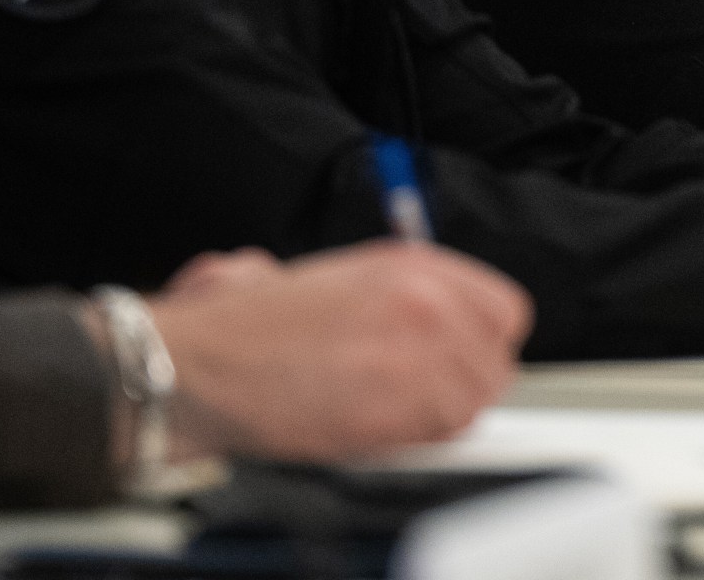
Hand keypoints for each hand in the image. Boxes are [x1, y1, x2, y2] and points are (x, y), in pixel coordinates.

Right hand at [145, 241, 532, 463]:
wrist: (201, 362)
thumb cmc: (246, 325)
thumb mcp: (331, 277)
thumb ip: (393, 292)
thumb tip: (428, 315)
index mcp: (411, 264)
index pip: (502, 309)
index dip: (482, 341)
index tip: (463, 359)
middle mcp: (426, 300)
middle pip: (496, 357)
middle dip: (467, 380)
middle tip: (429, 394)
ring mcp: (419, 351)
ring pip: (476, 398)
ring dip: (444, 412)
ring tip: (397, 413)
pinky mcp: (401, 405)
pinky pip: (446, 431)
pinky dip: (422, 438)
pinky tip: (382, 428)